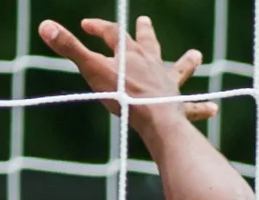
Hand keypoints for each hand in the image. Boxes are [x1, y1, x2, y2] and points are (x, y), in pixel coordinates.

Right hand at [38, 15, 216, 126]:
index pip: (112, 33)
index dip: (98, 27)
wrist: (156, 119)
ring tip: (196, 55)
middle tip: (145, 21)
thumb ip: (70, 49)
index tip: (85, 25)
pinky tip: (213, 108)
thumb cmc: (125, 96)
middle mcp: (152, 64)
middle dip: (144, 32)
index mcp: (129, 54)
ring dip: (186, 62)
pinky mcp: (179, 105)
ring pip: (177, 68)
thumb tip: (44, 26)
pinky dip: (202, 108)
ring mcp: (167, 84)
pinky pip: (193, 106)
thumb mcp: (93, 70)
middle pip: (148, 43)